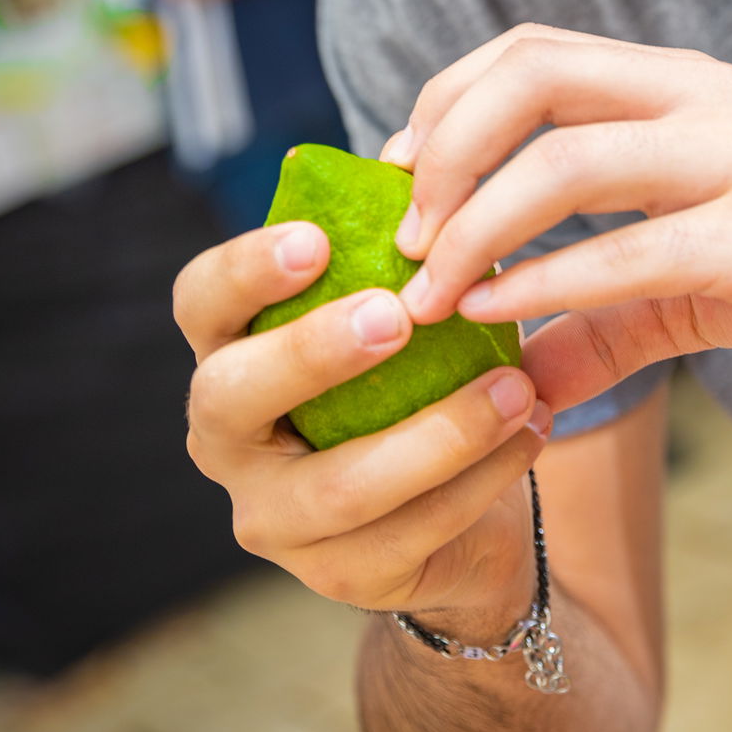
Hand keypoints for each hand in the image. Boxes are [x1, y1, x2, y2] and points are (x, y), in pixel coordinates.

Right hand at [173, 221, 552, 625]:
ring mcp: (273, 517)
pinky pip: (409, 534)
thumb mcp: (403, 302)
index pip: (199, 302)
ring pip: (340, 486)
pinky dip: (479, 480)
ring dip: (437, 432)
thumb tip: (415, 155)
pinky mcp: (337, 576)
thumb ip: (396, 236)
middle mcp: (226, 438)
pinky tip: (532, 431)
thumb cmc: (413, 371)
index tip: (315, 238)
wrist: (456, 504)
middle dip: (311, 352)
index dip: (243, 270)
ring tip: (516, 385)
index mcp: (229, 350)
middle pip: (232, 395)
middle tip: (397, 315)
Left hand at [383, 26, 731, 412]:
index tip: (398, 182)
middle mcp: (699, 100)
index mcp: (678, 86)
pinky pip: (632, 251)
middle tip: (405, 235)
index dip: (442, 104)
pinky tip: (498, 320)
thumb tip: (515, 375)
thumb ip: (603, 313)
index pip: (528, 51)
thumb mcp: (703, 277)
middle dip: (441, 148)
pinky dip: (549, 283)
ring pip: (564, 159)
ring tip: (428, 295)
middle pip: (529, 76)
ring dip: (474, 226)